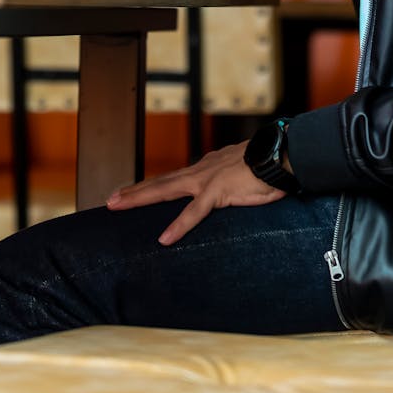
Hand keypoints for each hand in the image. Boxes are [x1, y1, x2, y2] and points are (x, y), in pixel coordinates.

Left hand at [105, 141, 284, 245]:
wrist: (281, 154)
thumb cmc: (268, 166)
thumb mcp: (242, 174)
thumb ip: (229, 184)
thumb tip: (227, 192)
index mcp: (207, 167)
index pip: (173, 178)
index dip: (152, 186)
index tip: (133, 192)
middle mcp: (201, 171)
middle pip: (161, 182)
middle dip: (134, 191)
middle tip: (110, 199)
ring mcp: (206, 180)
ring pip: (166, 189)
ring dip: (139, 198)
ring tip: (117, 205)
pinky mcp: (218, 192)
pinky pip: (194, 212)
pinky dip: (179, 226)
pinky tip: (165, 238)